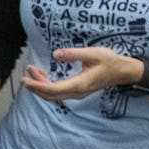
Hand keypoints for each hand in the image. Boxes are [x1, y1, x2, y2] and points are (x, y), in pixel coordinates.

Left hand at [21, 46, 138, 102]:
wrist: (124, 71)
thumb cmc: (110, 61)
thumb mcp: (93, 53)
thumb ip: (73, 54)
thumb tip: (55, 55)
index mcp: (79, 85)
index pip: (53, 89)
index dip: (37, 86)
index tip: (25, 80)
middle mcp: (77, 92)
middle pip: (50, 95)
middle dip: (35, 86)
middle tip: (25, 74)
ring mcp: (77, 93)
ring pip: (53, 95)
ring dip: (40, 85)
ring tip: (32, 70)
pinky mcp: (78, 90)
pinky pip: (58, 92)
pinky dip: (47, 85)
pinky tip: (43, 74)